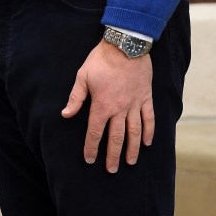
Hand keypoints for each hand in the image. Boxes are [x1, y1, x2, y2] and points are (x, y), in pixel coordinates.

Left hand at [61, 40, 153, 172]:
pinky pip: (149, 118)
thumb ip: (76, 98)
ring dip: (132, 149)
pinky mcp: (145, 98)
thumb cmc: (101, 60)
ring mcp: (135, 104)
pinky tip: (147, 142)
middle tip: (111, 170)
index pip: (95, 132)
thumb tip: (65, 115)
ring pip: (134, 132)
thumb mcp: (83, 76)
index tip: (89, 159)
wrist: (126, 45)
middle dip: (112, 155)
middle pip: (116, 138)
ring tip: (130, 162)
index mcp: (102, 105)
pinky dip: (149, 132)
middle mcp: (119, 109)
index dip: (91, 147)